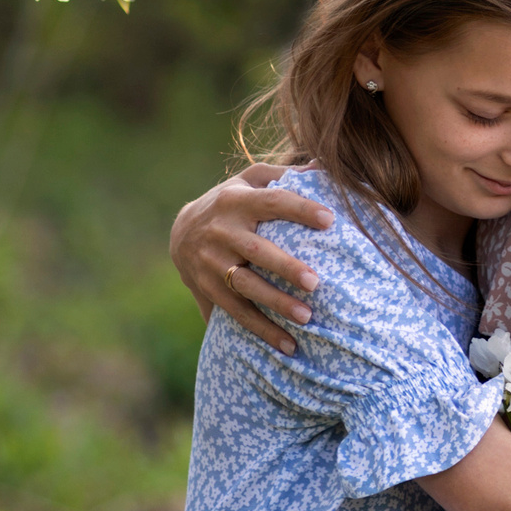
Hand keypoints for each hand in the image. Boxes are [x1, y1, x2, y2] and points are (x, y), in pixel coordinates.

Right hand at [171, 163, 333, 353]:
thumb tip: (325, 166)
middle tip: (316, 282)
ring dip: (275, 304)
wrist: (181, 232)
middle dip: (285, 267)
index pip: (272, 201)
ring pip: (245, 286)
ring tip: (307, 318)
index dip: (300, 208)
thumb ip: (283, 174)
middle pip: (256, 250)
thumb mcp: (249, 180)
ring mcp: (211, 262)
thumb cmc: (231, 202)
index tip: (330, 219)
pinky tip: (288, 345)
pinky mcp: (206, 288)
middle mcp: (221, 231)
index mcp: (237, 200)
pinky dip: (261, 330)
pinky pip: (236, 312)